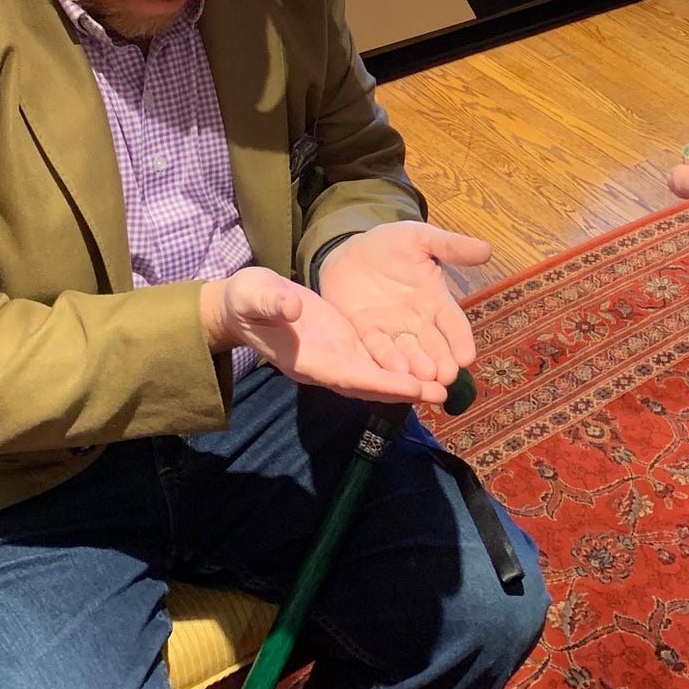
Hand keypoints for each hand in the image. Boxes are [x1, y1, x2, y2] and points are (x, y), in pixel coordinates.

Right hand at [199, 265, 444, 403]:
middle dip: (403, 390)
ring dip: (407, 382)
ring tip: (444, 385)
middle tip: (441, 394)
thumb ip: (273, 302)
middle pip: (369, 384)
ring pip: (375, 375)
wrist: (244, 305)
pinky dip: (397, 365)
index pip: (348, 375)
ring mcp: (334, 357)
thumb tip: (293, 307)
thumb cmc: (246, 300)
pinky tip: (424, 363)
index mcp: (306, 359)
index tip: (411, 387)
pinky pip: (373, 360)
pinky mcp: (342, 344)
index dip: (380, 383)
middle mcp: (325, 365)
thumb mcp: (255, 294)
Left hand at [316, 221, 486, 385]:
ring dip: (417, 368)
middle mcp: (418, 323)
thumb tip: (487, 250)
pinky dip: (386, 361)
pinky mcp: (365, 333)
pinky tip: (394, 371)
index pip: (454, 325)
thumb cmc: (391, 244)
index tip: (468, 357)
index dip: (461, 340)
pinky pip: (377, 349)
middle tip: (448, 377)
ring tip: (425, 378)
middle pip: (434, 347)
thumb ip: (450, 246)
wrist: (350, 249)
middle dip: (442, 363)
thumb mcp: (421, 239)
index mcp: (436, 301)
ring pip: (409, 354)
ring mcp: (392, 331)